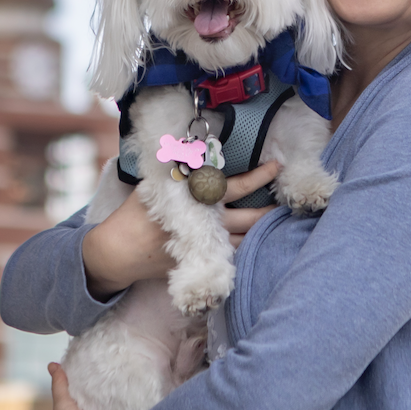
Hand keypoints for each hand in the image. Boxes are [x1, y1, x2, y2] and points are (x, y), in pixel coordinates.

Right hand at [83, 160, 280, 299]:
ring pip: (246, 239)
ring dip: (264, 230)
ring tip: (280, 219)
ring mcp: (205, 246)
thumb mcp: (157, 182)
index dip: (260, 177)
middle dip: (272, 208)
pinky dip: (248, 247)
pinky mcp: (202, 262)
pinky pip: (233, 255)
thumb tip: (199, 146)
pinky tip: (259, 239)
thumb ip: (180, 168)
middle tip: (289, 199)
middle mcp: (204, 224)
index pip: (235, 186)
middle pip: (249, 218)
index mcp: (195, 200)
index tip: (277, 166)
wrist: (121, 252)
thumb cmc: (137, 212)